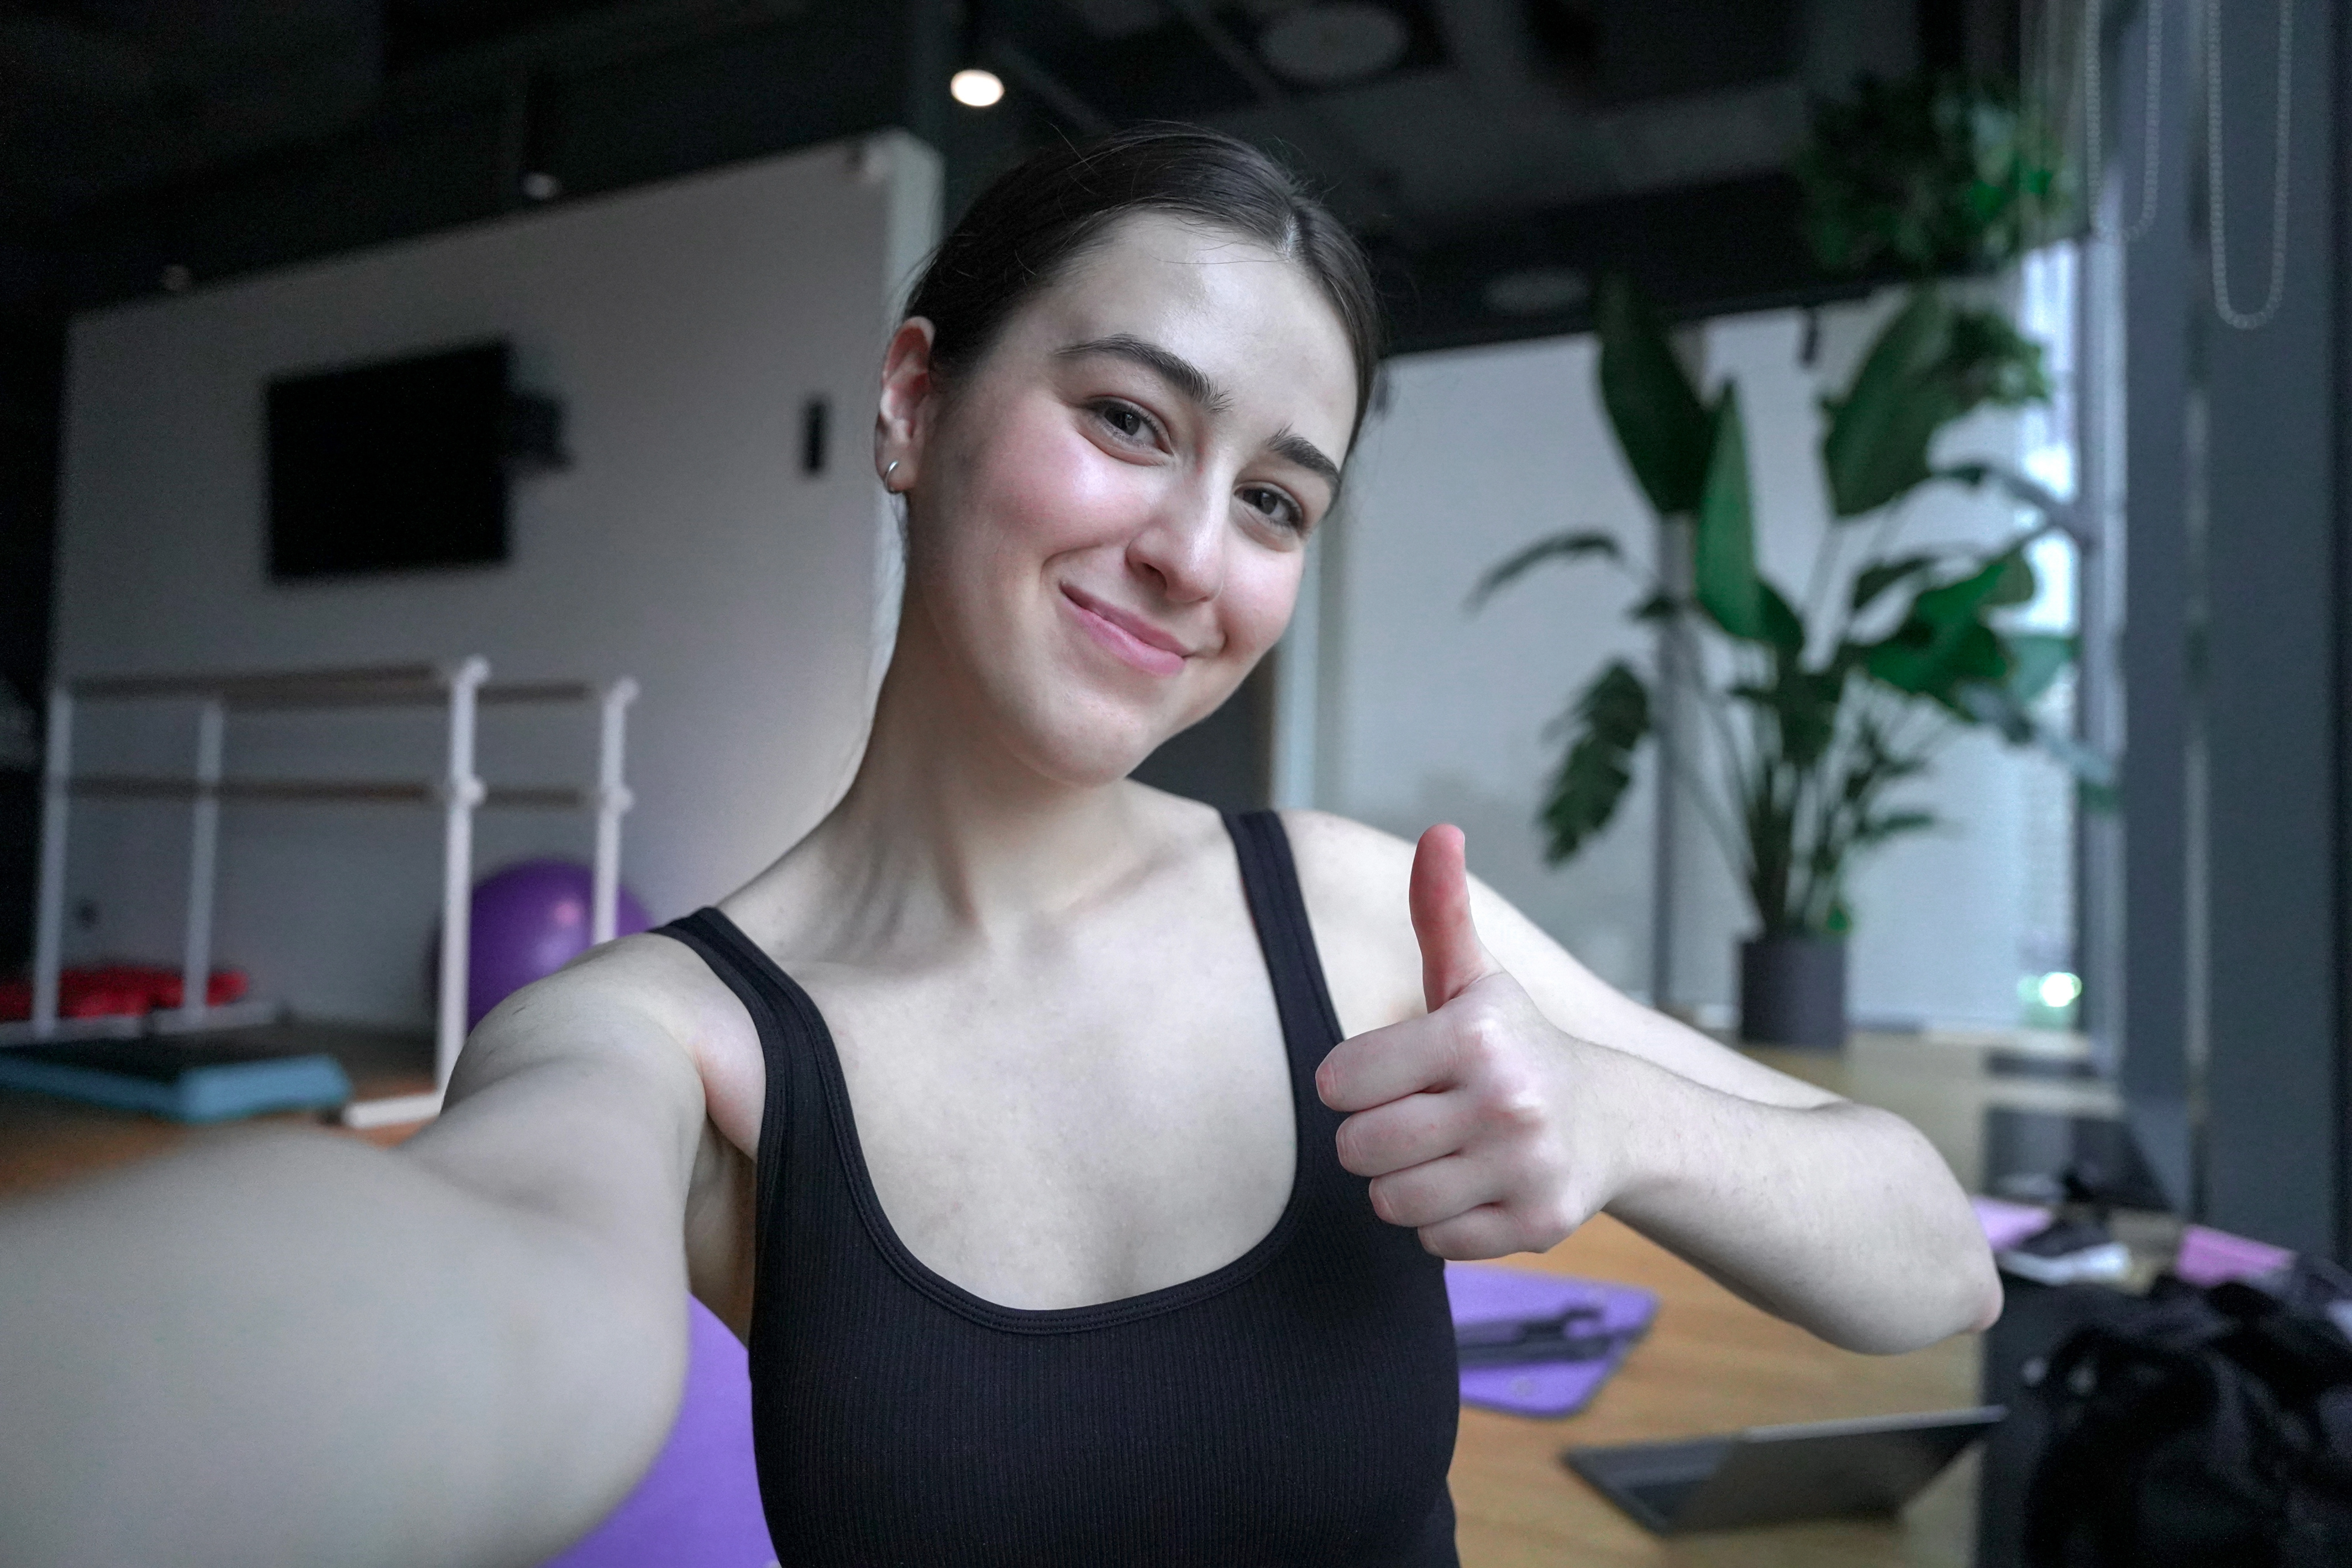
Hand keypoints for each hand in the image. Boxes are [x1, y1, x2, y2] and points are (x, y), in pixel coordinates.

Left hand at [1314, 825, 1626, 1258]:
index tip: (1385, 1072)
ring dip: (1404, 1182)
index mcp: (1473, 1035)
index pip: (1340, 1082)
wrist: (1612, 1119)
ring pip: (1392, 1203)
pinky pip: (1434, 1241)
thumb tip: (1440, 832)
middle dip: (1373, 1136)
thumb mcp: (1474, 975)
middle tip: (1415, 1116)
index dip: (1350, 1082)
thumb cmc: (1512, 1043)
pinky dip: (1443, 1222)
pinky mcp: (1536, 1225)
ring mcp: (1524, 1168)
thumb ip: (1441, 910)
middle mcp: (1505, 1101)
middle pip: (1359, 1148)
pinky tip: (1476, 1184)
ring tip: (1444, 1151)